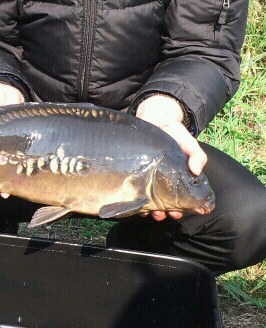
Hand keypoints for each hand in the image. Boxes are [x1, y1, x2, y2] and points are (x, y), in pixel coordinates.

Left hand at [136, 94, 207, 221]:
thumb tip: (197, 170)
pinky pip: (136, 188)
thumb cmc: (174, 131)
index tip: (181, 212)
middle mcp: (164, 179)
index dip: (184, 207)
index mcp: (179, 176)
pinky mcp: (137, 171)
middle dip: (166, 211)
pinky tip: (138, 205)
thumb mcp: (188, 141)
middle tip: (165, 215)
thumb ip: (196, 154)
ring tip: (152, 213)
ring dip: (152, 209)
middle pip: (167, 201)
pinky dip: (137, 199)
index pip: (184, 197)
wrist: (154, 118)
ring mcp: (149, 176)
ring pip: (151, 198)